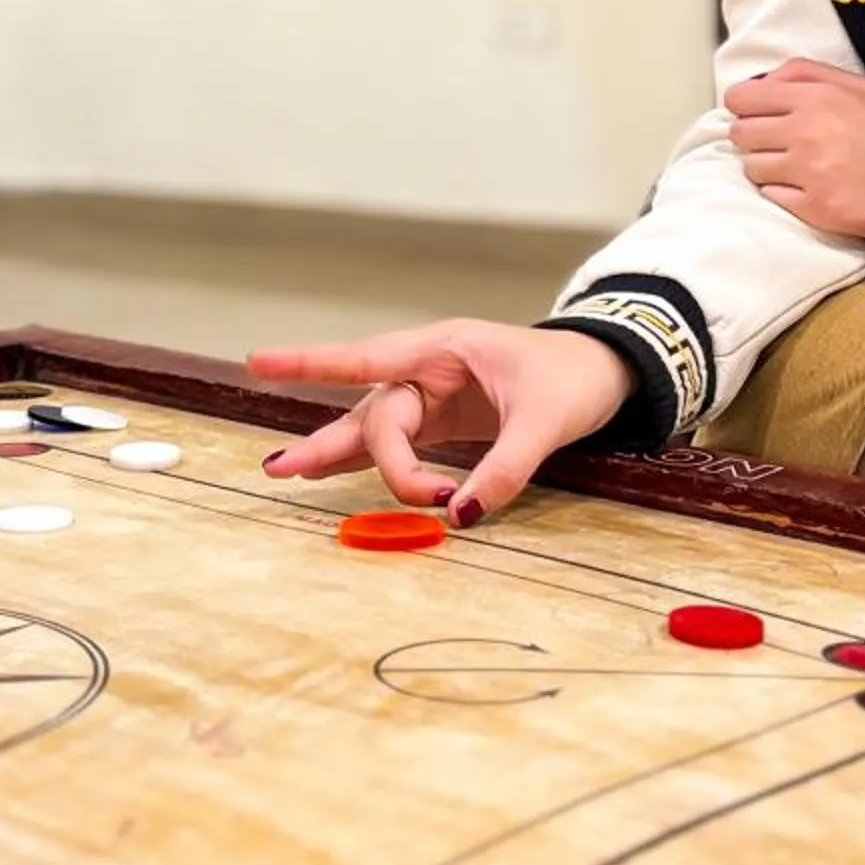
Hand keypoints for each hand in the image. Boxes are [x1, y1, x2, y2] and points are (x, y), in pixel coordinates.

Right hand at [245, 322, 632, 527]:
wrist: (606, 371)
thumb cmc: (574, 377)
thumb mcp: (546, 420)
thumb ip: (505, 467)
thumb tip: (464, 514)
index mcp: (444, 349)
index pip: (367, 357)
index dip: (310, 363)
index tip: (258, 362)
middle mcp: (427, 371)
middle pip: (375, 415)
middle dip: (335, 445)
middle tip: (285, 470)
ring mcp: (432, 399)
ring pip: (376, 431)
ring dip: (338, 455)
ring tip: (290, 473)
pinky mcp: (443, 424)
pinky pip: (398, 447)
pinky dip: (371, 466)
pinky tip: (330, 473)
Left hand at [723, 57, 864, 237]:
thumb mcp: (853, 82)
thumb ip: (802, 72)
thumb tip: (760, 82)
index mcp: (812, 97)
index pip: (741, 99)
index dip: (743, 106)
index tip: (754, 113)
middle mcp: (803, 133)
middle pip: (740, 134)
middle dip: (753, 136)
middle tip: (776, 140)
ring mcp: (807, 173)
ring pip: (751, 167)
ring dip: (766, 165)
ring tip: (797, 164)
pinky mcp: (814, 207)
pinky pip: (773, 196)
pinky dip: (783, 191)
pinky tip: (807, 185)